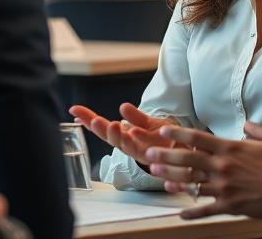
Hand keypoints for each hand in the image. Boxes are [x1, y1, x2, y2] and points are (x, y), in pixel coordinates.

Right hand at [70, 102, 184, 164]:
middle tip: (95, 121)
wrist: (187, 153)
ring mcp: (145, 153)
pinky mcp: (159, 155)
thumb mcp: (149, 123)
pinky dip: (141, 139)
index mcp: (127, 139)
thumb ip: (135, 117)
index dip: (88, 121)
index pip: (104, 130)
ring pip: (128, 147)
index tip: (74, 111)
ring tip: (112, 125)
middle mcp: (132, 147)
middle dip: (103, 131)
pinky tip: (134, 130)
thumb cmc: (164, 138)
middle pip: (113, 140)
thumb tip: (121, 107)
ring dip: (118, 137)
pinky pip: (150, 148)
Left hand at [144, 121, 261, 219]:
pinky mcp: (228, 205)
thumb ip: (256, 129)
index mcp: (230, 148)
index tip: (163, 130)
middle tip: (149, 154)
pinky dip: (191, 213)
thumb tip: (246, 125)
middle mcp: (221, 166)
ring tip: (157, 177)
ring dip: (172, 180)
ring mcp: (223, 187)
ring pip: (190, 184)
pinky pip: (205, 210)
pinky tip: (180, 214)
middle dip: (165, 156)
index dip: (178, 134)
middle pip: (186, 160)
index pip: (197, 138)